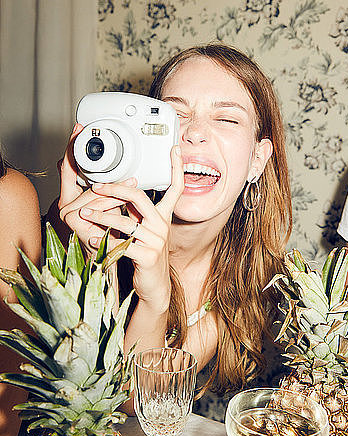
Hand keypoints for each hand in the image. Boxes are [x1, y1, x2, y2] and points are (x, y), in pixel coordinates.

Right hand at [58, 124, 126, 254]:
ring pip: (96, 195)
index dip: (72, 147)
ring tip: (133, 188)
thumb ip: (114, 192)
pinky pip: (98, 209)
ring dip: (118, 194)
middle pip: (89, 182)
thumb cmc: (109, 235)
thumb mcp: (112, 209)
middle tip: (132, 178)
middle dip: (113, 181)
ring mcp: (67, 214)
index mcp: (72, 197)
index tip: (78, 128)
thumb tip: (129, 177)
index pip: (68, 167)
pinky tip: (123, 207)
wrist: (109, 261)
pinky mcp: (74, 224)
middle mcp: (65, 204)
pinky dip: (114, 207)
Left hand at [79, 145, 183, 312]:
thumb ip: (138, 213)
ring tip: (84, 214)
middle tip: (95, 188)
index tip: (174, 149)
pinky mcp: (147, 257)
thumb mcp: (146, 231)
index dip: (176, 168)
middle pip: (139, 197)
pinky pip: (121, 244)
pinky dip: (103, 240)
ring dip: (100, 216)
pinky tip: (91, 237)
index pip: (175, 188)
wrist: (154, 286)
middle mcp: (163, 226)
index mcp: (164, 216)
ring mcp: (156, 241)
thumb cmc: (146, 255)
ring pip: (124, 221)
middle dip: (114, 190)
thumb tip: (122, 192)